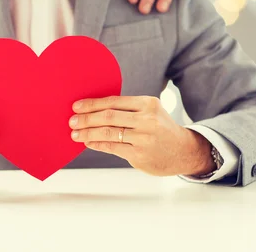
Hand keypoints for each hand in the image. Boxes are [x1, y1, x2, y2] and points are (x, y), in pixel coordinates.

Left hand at [69, 96, 214, 176]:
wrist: (184, 151)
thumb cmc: (160, 129)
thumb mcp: (150, 112)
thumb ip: (127, 110)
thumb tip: (93, 110)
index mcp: (147, 104)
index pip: (113, 101)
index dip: (92, 104)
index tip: (76, 106)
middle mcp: (147, 119)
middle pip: (108, 116)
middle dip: (86, 118)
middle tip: (72, 121)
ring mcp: (144, 138)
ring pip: (108, 133)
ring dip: (88, 132)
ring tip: (75, 134)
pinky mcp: (140, 154)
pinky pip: (112, 147)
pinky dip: (97, 144)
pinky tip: (88, 142)